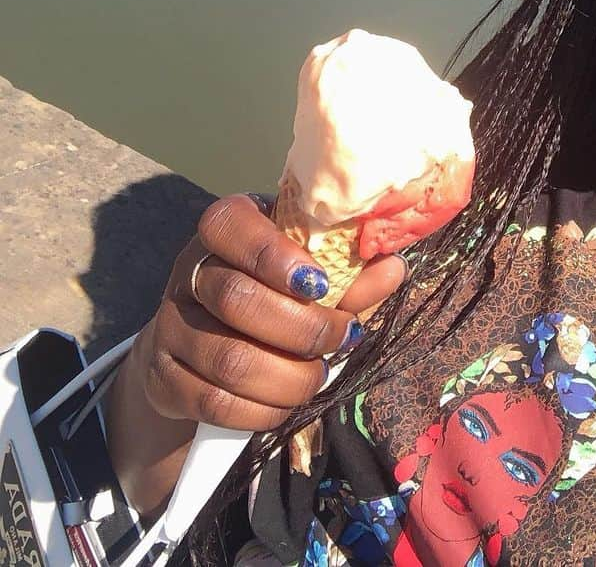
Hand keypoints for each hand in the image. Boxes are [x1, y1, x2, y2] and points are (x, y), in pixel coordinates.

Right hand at [130, 193, 406, 430]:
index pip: (230, 225)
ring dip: (289, 378)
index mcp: (225, 229)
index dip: (273, 255)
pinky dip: (262, 410)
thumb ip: (348, 274)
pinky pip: (214, 402)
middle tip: (343, 340)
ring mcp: (169, 325)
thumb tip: (392, 268)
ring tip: (318, 376)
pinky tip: (286, 404)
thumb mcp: (307, 275)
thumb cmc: (272, 295)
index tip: (320, 285)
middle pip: (238, 298)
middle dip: (304, 329)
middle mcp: (190, 270)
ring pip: (230, 359)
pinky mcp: (162, 378)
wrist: (202, 346)